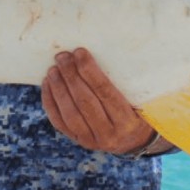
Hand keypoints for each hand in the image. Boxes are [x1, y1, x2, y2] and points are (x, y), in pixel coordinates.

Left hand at [41, 48, 162, 154]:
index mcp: (127, 121)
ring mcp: (91, 140)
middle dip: (71, 76)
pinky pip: (59, 122)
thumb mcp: (141, 100)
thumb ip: (127, 82)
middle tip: (63, 56)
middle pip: (85, 102)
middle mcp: (109, 134)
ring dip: (59, 88)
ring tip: (53, 69)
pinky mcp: (77, 140)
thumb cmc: (138, 109)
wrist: (133, 141)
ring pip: (69, 114)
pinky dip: (50, 101)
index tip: (80, 52)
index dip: (90, 71)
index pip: (106, 93)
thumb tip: (106, 49)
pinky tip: (48, 84)